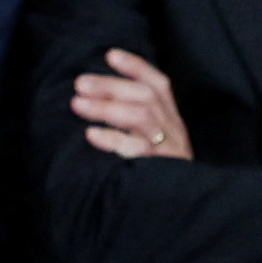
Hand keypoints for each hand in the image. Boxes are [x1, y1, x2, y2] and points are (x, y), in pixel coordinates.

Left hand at [68, 48, 190, 159]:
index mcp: (172, 119)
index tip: (110, 55)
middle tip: (80, 83)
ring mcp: (168, 149)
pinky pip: (137, 150)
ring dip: (106, 108)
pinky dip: (113, 140)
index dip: (136, 67)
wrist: (184, 208)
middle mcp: (173, 130)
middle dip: (111, 86)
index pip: (159, 84)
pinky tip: (91, 135)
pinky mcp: (160, 169)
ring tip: (78, 104)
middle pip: (145, 96)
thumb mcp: (156, 142)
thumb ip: (136, 120)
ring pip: (140, 117)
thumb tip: (95, 98)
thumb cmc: (160, 171)